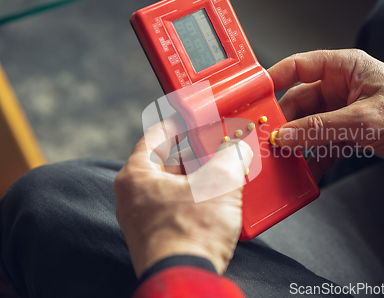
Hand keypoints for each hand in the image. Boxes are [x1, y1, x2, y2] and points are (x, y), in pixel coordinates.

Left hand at [114, 113, 252, 276]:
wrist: (186, 279)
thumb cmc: (191, 232)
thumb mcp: (218, 184)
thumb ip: (230, 158)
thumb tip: (238, 149)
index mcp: (137, 176)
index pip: (154, 136)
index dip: (176, 122)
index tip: (190, 116)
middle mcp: (133, 197)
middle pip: (165, 162)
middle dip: (193, 152)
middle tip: (214, 144)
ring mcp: (142, 220)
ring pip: (171, 186)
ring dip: (196, 176)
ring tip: (220, 169)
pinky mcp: (156, 238)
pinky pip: (174, 207)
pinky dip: (193, 198)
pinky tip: (215, 198)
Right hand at [269, 49, 383, 180]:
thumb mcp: (363, 120)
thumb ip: (320, 129)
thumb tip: (284, 136)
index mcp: (344, 68)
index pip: (299, 67)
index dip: (274, 79)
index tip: (255, 96)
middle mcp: (340, 87)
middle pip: (299, 102)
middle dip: (284, 122)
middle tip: (267, 140)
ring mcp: (343, 111)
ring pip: (308, 125)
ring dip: (297, 143)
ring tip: (283, 159)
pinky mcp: (348, 131)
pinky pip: (322, 142)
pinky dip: (314, 156)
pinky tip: (306, 171)